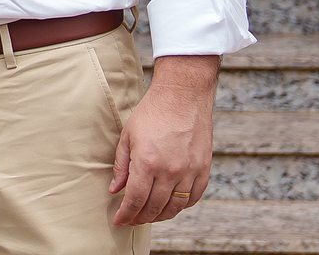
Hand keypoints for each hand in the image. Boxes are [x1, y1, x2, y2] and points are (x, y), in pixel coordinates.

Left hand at [109, 55, 218, 224]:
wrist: (183, 96)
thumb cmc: (152, 112)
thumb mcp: (128, 135)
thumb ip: (121, 165)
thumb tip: (115, 190)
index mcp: (147, 162)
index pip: (135, 200)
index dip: (126, 214)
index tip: (119, 221)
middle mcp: (170, 170)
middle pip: (154, 207)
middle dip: (140, 218)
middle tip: (132, 220)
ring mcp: (189, 171)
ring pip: (175, 207)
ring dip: (160, 216)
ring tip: (149, 215)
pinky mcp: (203, 169)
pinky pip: (193, 198)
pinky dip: (181, 206)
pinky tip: (170, 205)